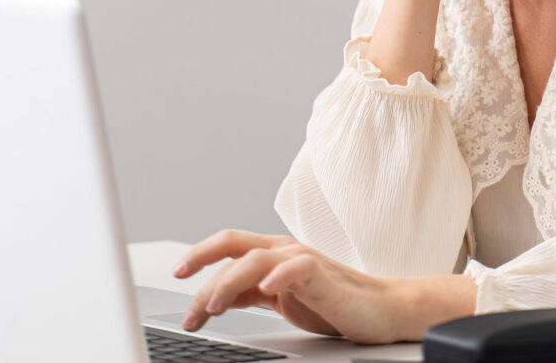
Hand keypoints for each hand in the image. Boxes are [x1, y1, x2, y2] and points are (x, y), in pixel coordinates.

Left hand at [173, 230, 400, 344]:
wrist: (379, 310)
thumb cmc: (331, 303)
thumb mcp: (279, 299)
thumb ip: (249, 293)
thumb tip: (213, 298)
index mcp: (272, 254)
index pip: (228, 246)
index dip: (199, 255)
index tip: (176, 274)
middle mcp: (284, 251)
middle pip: (234, 244)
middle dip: (201, 262)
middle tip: (181, 287)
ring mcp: (303, 260)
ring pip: (256, 258)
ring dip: (229, 281)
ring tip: (212, 306)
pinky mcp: (323, 275)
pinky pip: (297, 268)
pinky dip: (279, 276)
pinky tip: (266, 288)